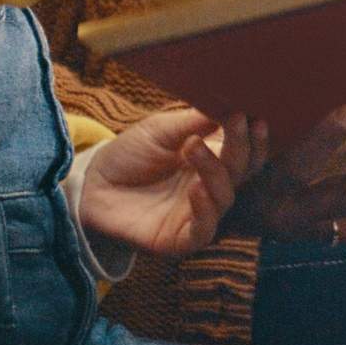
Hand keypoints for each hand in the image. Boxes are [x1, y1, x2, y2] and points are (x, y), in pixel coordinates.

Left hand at [76, 107, 261, 260]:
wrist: (92, 184)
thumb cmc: (130, 154)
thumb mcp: (162, 130)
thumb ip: (195, 121)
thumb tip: (230, 104)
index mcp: (213, 160)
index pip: (245, 152)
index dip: (253, 137)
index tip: (251, 115)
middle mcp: (211, 187)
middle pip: (242, 172)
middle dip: (242, 148)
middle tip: (236, 121)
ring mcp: (197, 214)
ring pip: (225, 198)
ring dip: (216, 172)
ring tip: (194, 148)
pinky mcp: (180, 240)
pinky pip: (204, 230)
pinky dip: (204, 210)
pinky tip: (195, 188)